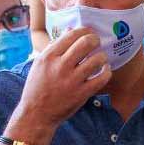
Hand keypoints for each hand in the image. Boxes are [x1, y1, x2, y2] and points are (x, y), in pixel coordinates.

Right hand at [8, 27, 109, 144]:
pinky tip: (105, 70)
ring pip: (97, 59)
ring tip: (101, 58)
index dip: (84, 30)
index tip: (89, 32)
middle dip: (95, 39)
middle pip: (86, 43)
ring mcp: (72, 80)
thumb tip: (69, 30)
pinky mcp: (82, 93)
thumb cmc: (38, 87)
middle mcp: (61, 66)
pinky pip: (102, 78)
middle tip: (97, 42)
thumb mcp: (40, 63)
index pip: (71, 35)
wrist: (36, 113)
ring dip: (102, 56)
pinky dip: (107, 72)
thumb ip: (54, 46)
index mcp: (49, 56)